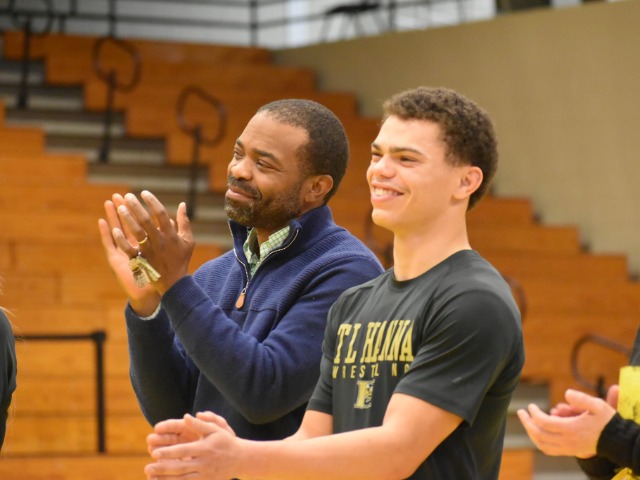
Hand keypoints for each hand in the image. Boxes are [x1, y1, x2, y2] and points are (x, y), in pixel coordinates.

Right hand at [98, 194, 159, 315]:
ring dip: (113, 216)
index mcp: (145, 243)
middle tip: (116, 195)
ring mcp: (126, 252)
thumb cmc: (161, 273)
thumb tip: (174, 221)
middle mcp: (134, 246)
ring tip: (108, 202)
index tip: (133, 197)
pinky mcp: (120, 261)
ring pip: (118, 231)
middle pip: (127, 224)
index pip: (140, 223)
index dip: (137, 210)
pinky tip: (102, 222)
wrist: (158, 290)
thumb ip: (170, 236)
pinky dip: (106, 233)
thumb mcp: (168, 252)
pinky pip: (112, 245)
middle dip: (123, 209)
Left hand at [112, 191, 194, 295]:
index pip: (161, 214)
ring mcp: (149, 251)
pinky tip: (114, 230)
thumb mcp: (188, 240)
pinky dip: (121, 240)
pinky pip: (129, 249)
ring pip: (136, 232)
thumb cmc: (181, 259)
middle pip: (146, 221)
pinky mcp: (141, 260)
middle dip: (136, 207)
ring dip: (127, 219)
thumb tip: (182, 204)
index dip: (152, 202)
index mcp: (171, 235)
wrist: (174, 282)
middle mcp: (160, 241)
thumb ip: (184, 222)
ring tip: (119, 207)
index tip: (144, 192)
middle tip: (127, 196)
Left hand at [145, 412, 239, 479]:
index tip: (155, 453)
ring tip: (151, 476)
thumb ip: (199, 424)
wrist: (242, 459)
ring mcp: (206, 474)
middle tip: (148, 466)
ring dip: (166, 479)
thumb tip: (186, 416)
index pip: (184, 451)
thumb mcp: (215, 429)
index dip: (169, 453)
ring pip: (183, 479)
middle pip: (180, 467)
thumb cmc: (225, 441)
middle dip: (163, 468)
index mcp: (205, 448)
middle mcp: (205, 462)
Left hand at [517, 388, 616, 458]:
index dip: (534, 414)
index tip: (530, 406)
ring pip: (541, 444)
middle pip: (539, 435)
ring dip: (531, 432)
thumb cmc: (606, 421)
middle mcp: (567, 441)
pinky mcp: (569, 452)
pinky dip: (538, 442)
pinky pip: (548, 450)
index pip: (545, 423)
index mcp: (571, 429)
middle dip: (527, 423)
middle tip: (520, 412)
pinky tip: (535, 432)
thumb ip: (582, 399)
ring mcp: (567, 448)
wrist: (616, 441)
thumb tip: (566, 393)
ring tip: (526, 421)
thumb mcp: (598, 406)